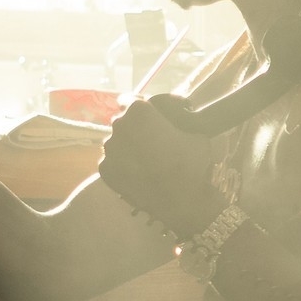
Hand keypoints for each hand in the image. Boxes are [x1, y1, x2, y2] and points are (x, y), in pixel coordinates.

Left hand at [99, 98, 231, 232]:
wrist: (180, 201)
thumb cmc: (190, 163)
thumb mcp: (196, 133)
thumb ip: (180, 122)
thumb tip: (180, 121)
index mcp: (139, 111)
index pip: (131, 99)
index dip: (143, 109)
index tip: (151, 118)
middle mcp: (118, 126)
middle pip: (123, 122)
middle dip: (135, 129)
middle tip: (153, 142)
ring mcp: (109, 149)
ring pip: (117, 142)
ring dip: (129, 147)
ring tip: (147, 161)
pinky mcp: (104, 170)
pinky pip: (113, 162)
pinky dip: (123, 166)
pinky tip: (139, 174)